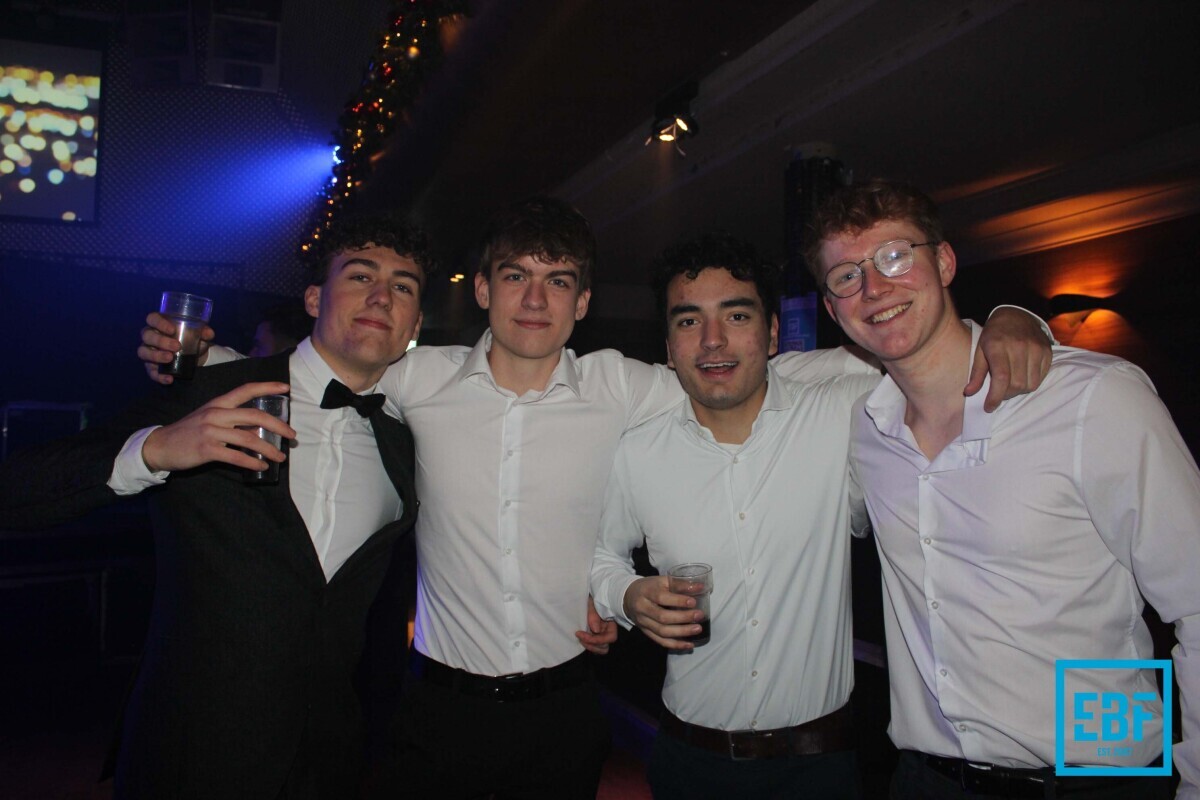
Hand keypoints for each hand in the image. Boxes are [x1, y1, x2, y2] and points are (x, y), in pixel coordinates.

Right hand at [140, 311, 214, 384]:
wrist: (194, 355)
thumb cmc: (191, 338)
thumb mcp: (198, 334)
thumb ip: (203, 332)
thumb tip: (209, 334)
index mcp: (159, 324)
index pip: (152, 319)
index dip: (159, 323)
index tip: (172, 330)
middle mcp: (150, 336)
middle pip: (147, 335)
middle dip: (161, 341)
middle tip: (177, 346)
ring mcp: (148, 351)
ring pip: (143, 352)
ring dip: (156, 356)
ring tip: (170, 358)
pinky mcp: (151, 366)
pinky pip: (151, 371)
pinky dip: (159, 376)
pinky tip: (169, 379)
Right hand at [141, 382, 294, 472]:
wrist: (160, 446)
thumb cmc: (188, 432)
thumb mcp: (209, 419)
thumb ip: (231, 420)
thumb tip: (258, 429)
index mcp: (218, 404)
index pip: (245, 390)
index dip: (267, 387)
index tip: (286, 388)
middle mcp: (216, 414)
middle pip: (254, 416)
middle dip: (278, 425)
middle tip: (291, 434)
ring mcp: (211, 431)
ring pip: (248, 439)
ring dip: (268, 448)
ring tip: (280, 456)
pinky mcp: (206, 449)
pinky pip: (236, 456)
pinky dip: (251, 462)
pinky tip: (261, 466)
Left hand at [575, 595, 617, 654]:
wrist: (591, 595)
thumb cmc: (594, 598)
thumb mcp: (593, 603)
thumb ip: (594, 615)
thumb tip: (595, 630)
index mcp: (612, 624)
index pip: (610, 638)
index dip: (596, 639)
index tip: (581, 634)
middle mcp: (608, 631)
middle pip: (605, 647)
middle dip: (592, 645)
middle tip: (580, 637)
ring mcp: (602, 634)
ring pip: (600, 649)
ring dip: (590, 646)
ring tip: (580, 638)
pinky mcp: (595, 635)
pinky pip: (594, 645)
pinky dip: (588, 644)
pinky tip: (580, 636)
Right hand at [621, 576, 705, 650]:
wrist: (628, 597)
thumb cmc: (650, 587)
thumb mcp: (661, 581)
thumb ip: (679, 584)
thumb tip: (700, 587)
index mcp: (646, 592)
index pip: (661, 598)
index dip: (677, 601)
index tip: (693, 602)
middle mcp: (642, 608)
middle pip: (662, 617)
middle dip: (683, 618)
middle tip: (699, 615)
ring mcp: (643, 622)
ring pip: (662, 632)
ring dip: (681, 632)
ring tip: (698, 629)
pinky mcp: (646, 632)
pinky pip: (660, 641)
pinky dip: (676, 644)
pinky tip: (689, 644)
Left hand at [966, 308, 1051, 410]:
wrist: (1016, 315)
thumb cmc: (994, 335)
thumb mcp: (980, 350)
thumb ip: (976, 373)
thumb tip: (969, 392)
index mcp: (998, 346)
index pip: (1001, 379)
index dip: (995, 397)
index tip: (989, 407)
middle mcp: (1019, 347)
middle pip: (1016, 385)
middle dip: (1005, 395)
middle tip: (999, 392)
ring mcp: (1036, 348)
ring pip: (1030, 385)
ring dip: (1018, 390)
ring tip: (1010, 384)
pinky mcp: (1047, 352)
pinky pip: (1040, 378)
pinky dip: (1030, 382)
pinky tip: (1021, 376)